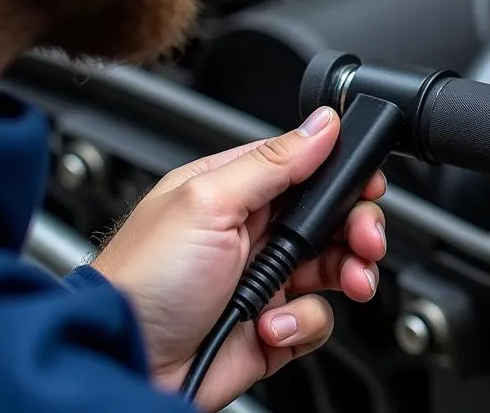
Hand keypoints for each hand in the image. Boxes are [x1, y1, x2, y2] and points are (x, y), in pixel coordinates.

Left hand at [90, 108, 386, 410]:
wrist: (122, 367)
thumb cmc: (141, 281)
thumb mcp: (208, 203)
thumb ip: (272, 162)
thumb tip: (322, 122)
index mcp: (235, 189)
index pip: (306, 167)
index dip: (343, 175)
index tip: (367, 185)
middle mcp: (252, 232)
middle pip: (329, 216)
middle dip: (356, 225)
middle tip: (365, 239)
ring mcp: (262, 281)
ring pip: (333, 265)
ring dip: (348, 272)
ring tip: (347, 280)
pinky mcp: (271, 328)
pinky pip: (315, 318)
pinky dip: (303, 324)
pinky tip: (273, 325)